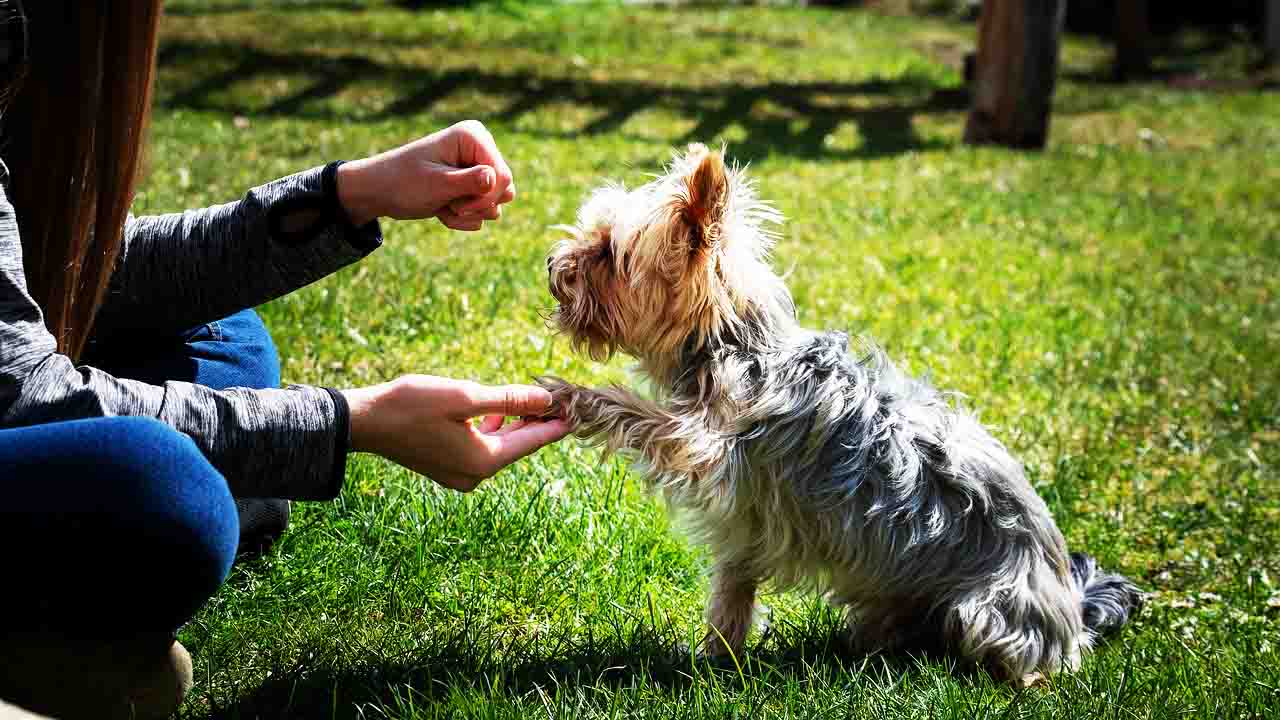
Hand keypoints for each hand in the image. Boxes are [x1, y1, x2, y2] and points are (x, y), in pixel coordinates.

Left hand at [335, 120, 515, 230]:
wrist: (380, 191)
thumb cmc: (403, 182)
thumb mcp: (436, 184)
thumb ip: (469, 182)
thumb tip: (497, 178)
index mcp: (473, 136)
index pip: (503, 175)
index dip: (485, 197)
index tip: (457, 204)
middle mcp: (480, 148)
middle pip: (505, 189)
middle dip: (477, 206)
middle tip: (450, 205)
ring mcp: (478, 167)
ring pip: (497, 203)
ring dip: (469, 214)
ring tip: (444, 206)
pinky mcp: (473, 185)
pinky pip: (485, 211)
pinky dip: (464, 217)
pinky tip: (443, 209)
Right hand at [342, 375, 570, 491]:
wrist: (364, 423)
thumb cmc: (412, 405)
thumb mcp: (465, 397)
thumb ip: (509, 400)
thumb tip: (546, 401)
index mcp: (484, 461)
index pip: (533, 442)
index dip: (558, 423)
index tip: (580, 409)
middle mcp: (475, 475)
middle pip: (519, 446)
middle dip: (538, 422)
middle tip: (561, 399)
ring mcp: (460, 474)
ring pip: (501, 447)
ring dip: (516, 424)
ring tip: (535, 401)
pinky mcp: (447, 467)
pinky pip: (482, 449)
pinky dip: (494, 430)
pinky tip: (497, 412)